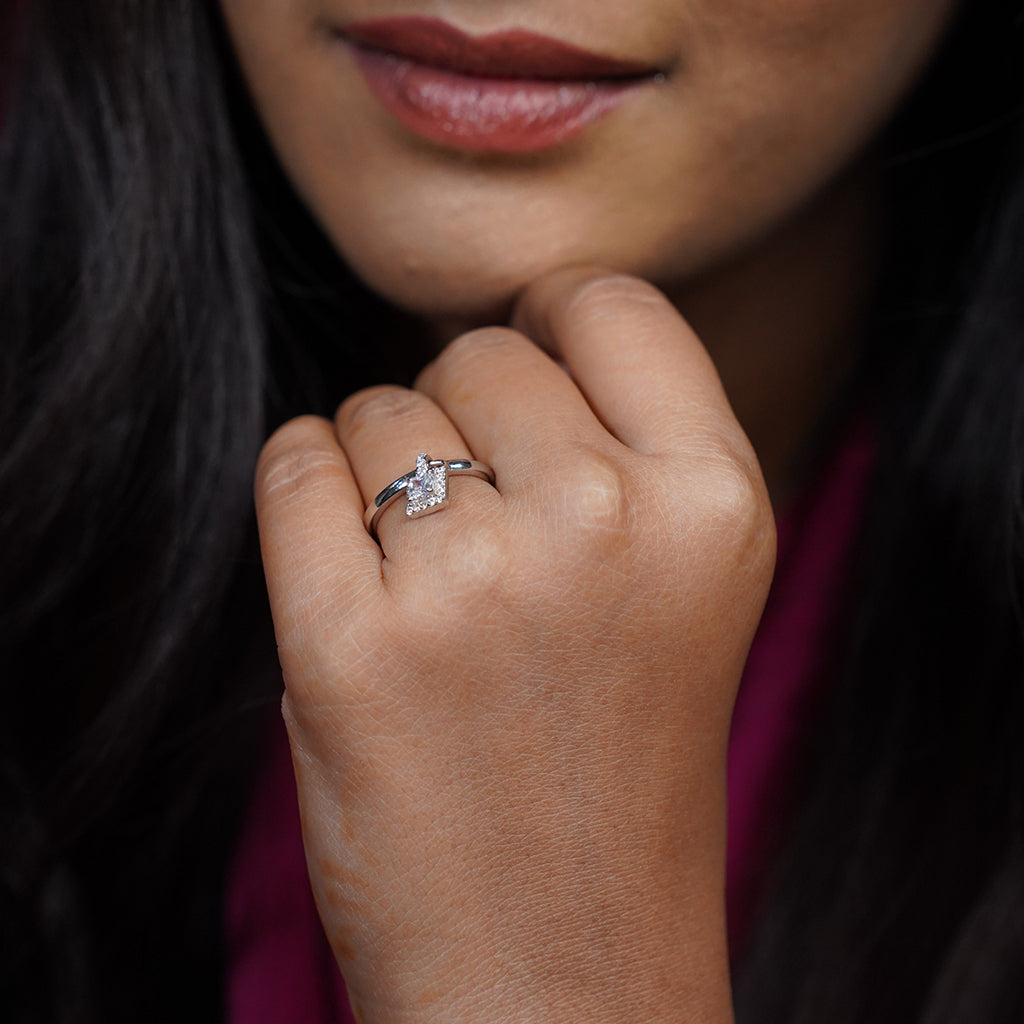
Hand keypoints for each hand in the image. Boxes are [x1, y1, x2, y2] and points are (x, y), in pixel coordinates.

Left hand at [254, 267, 774, 1023]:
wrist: (564, 962)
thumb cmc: (620, 768)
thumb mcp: (685, 586)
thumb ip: (622, 446)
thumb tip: (501, 327)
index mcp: (715, 505)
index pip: (612, 303)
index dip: (553, 317)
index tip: (522, 355)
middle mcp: (605, 524)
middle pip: (480, 351)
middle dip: (461, 406)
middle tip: (475, 517)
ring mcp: (474, 586)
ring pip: (377, 406)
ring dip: (380, 463)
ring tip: (424, 575)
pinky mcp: (349, 647)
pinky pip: (294, 466)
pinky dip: (302, 487)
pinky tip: (343, 562)